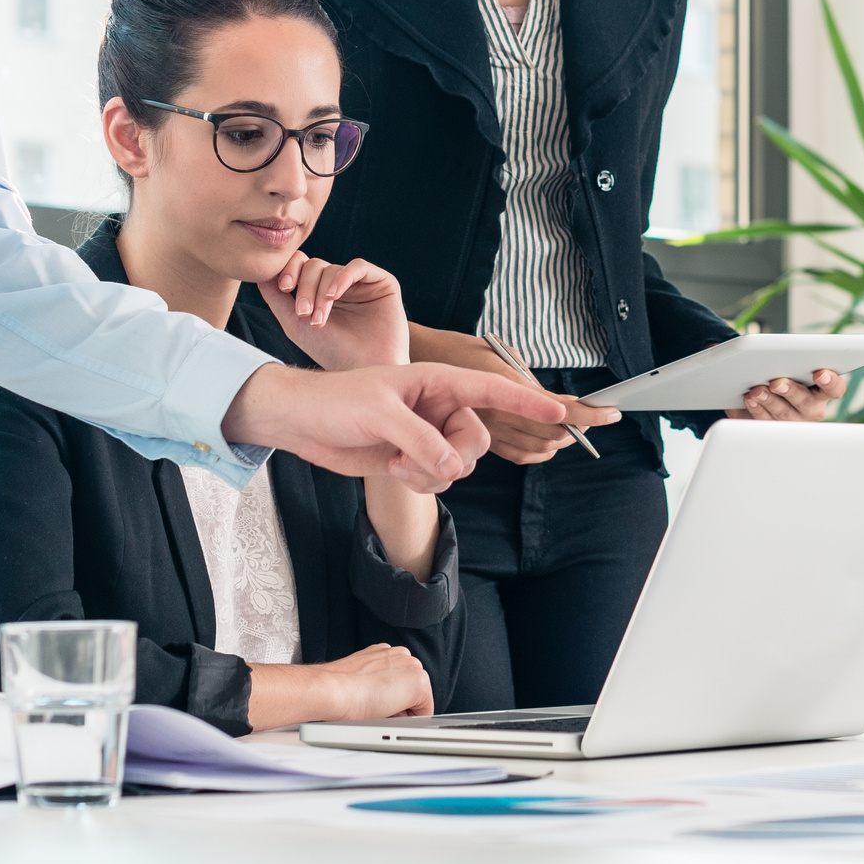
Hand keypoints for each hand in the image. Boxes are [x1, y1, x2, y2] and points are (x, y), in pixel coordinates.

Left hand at [222, 361, 561, 491]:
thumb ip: (421, 441)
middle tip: (426, 460)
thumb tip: (453, 470)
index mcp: (437, 380)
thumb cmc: (336, 401)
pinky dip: (421, 483)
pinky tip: (392, 470)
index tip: (559, 412)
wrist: (303, 423)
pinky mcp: (415, 460)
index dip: (527, 401)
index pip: (491, 388)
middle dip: (456, 456)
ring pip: (461, 464)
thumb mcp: (379, 413)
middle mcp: (439, 406)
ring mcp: (429, 435)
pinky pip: (441, 481)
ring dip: (432, 474)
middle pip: (478, 439)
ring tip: (397, 463)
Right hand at [246, 644, 431, 729]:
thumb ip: (373, 681)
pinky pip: (425, 711)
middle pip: (410, 691)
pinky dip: (412, 719)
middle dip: (398, 705)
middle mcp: (401, 656)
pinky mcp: (419, 683)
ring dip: (403, 710)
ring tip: (380, 711)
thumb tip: (379, 699)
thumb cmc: (338, 690)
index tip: (375, 705)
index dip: (387, 700)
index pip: (399, 682)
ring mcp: (412, 667)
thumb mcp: (359, 680)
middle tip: (376, 709)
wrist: (334, 690)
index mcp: (385, 653)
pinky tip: (390, 715)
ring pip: (417, 700)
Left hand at [268, 253, 408, 370]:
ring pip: (332, 268)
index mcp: (319, 291)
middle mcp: (339, 284)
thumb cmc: (330, 353)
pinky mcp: (382, 282)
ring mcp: (360, 282)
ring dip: (320, 292)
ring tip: (319, 319)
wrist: (364, 370)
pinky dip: (342, 278)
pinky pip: (358, 267)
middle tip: (303, 313)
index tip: (284, 288)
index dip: (289, 270)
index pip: (300, 266)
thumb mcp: (295, 325)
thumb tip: (260, 274)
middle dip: (304, 287)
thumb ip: (276, 298)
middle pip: (313, 265)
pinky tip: (334, 296)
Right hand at [406, 327, 623, 464]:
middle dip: (579, 428)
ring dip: (559, 441)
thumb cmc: (459, 349)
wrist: (415, 365)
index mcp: (505, 389)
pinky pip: (517, 455)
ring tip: (573, 427)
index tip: (611, 412)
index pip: (560, 410)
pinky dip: (538, 451)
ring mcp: (486, 432)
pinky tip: (546, 440)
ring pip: (537, 450)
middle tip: (598, 415)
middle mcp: (497, 416)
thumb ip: (526, 380)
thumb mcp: (499, 355)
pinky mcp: (478, 443)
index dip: (590, 415)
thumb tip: (551, 400)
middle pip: (552, 434)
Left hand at [722, 368, 841, 421]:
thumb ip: (793, 359)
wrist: (766, 384)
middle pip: (806, 403)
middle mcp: (812, 408)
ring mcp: (793, 420)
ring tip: (757, 391)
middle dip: (791, 392)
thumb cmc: (786, 370)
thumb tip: (778, 355)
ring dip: (769, 401)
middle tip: (777, 383)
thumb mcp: (793, 363)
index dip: (830, 382)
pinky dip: (756, 409)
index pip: (835, 388)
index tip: (820, 373)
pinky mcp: (773, 426)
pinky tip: (749, 399)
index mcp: (823, 390)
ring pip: (784, 414)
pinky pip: (766, 421)